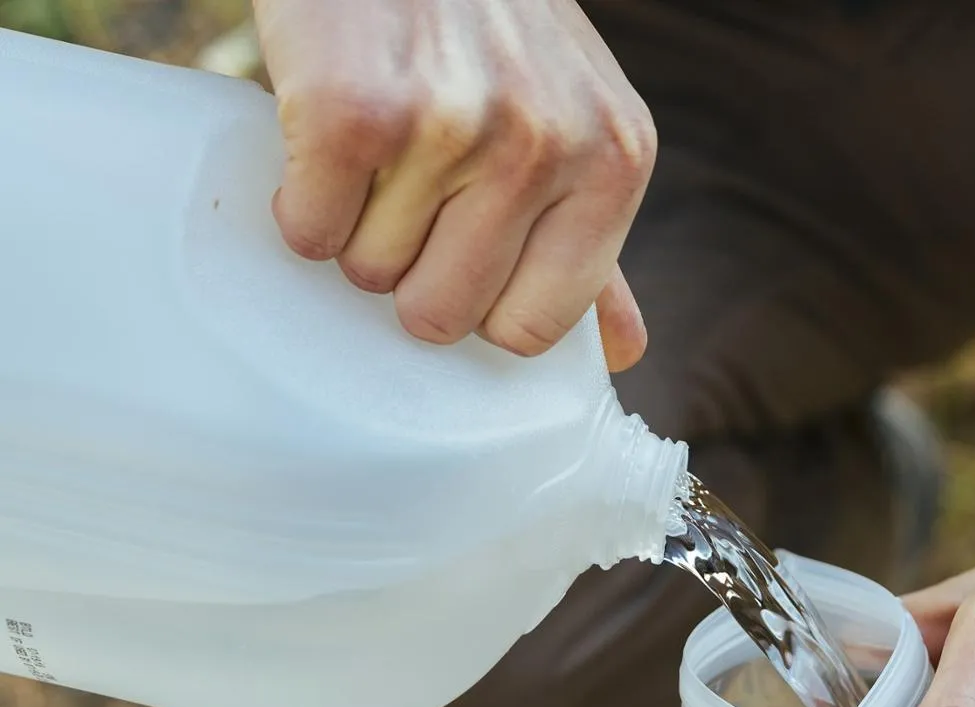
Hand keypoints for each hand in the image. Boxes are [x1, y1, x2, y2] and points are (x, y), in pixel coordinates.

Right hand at [251, 0, 652, 369]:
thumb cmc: (491, 30)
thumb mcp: (577, 120)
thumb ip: (594, 242)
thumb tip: (622, 354)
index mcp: (614, 162)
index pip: (534, 327)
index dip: (482, 307)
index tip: (463, 258)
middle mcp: (543, 146)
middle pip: (442, 313)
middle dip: (409, 270)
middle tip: (410, 190)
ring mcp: (448, 128)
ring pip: (367, 274)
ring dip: (355, 224)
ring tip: (378, 145)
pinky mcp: (349, 111)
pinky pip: (308, 233)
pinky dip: (300, 199)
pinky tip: (329, 138)